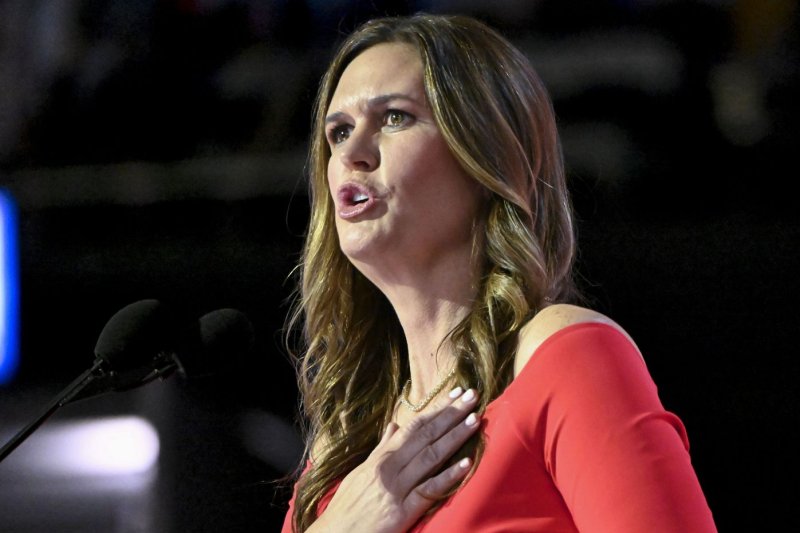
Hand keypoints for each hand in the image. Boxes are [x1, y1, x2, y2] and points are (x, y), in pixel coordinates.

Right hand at [309, 387, 480, 532]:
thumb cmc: (347, 506)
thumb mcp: (360, 472)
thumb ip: (381, 449)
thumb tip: (394, 426)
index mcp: (381, 457)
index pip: (414, 426)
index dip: (437, 409)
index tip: (455, 393)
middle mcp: (389, 468)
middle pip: (425, 436)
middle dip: (451, 414)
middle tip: (472, 395)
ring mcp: (396, 489)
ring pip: (431, 457)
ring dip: (454, 437)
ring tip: (475, 420)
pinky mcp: (402, 512)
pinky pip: (428, 490)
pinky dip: (448, 476)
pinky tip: (466, 464)